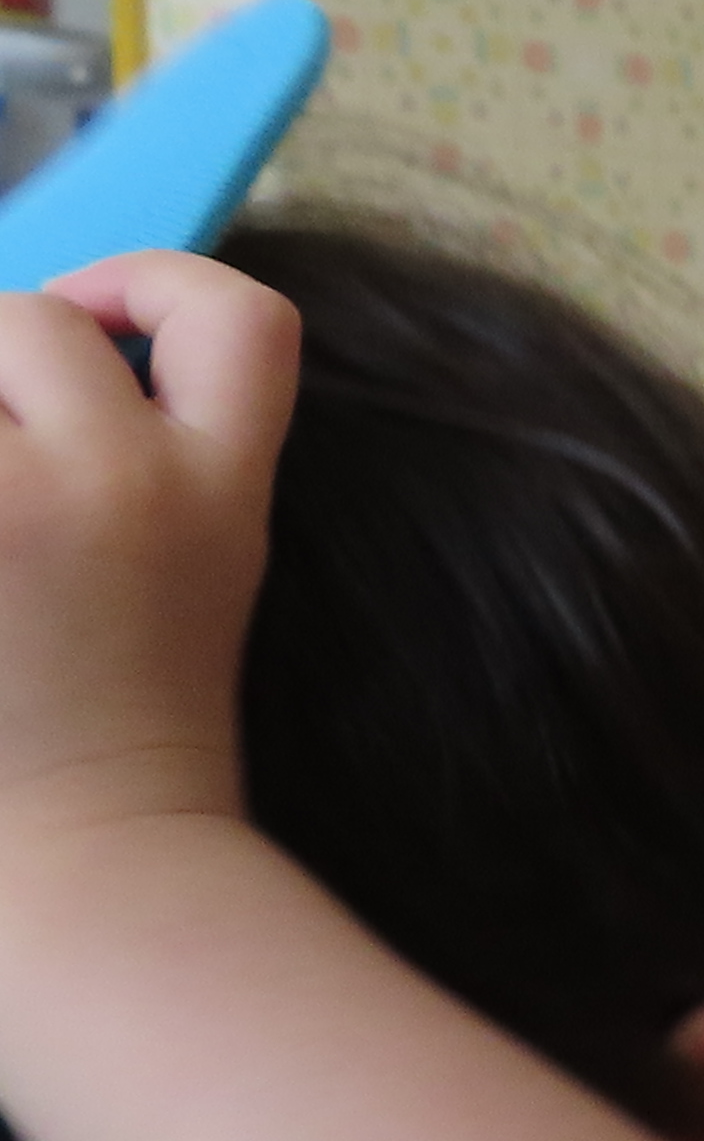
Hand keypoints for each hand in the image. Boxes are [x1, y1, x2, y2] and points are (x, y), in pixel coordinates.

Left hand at [0, 253, 296, 855]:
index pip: (243, 319)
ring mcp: (10, 516)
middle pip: (32, 320)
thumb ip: (156, 444)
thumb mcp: (205, 562)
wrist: (80, 855)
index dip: (158, 284)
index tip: (104, 326)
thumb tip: (53, 332)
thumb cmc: (119, 711)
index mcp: (216, 493)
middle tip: (1, 470)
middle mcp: (123, 486)